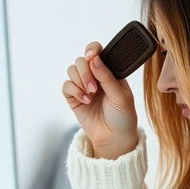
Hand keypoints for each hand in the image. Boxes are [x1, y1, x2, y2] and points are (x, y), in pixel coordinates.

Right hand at [62, 41, 138, 157]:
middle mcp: (95, 76)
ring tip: (90, 96)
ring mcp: (83, 86)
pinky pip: (66, 86)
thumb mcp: (120, 96)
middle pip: (81, 60)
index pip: (97, 51)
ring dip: (80, 81)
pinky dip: (74, 91)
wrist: (114, 138)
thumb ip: (107, 76)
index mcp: (110, 71)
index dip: (92, 50)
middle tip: (94, 88)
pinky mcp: (73, 98)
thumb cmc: (123, 117)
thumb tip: (94, 59)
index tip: (92, 57)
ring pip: (72, 70)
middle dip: (85, 72)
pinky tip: (85, 101)